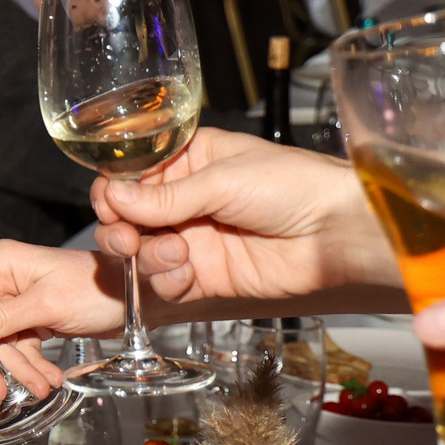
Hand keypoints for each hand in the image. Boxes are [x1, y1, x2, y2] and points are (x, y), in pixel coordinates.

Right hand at [0, 131, 394, 381]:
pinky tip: (185, 273)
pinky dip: (166, 281)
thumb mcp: (222, 180)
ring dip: (146, 256)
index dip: (113, 191)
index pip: (131, 176)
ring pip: (141, 252)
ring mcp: (195, 239)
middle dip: (119, 229)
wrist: (336, 234)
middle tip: (124, 237)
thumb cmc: (294, 185)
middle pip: (127, 218)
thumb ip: (164, 196)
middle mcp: (185, 200)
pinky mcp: (207, 277)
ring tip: (172, 253)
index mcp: (189, 161)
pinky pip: (166, 283)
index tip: (108, 203)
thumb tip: (112, 197)